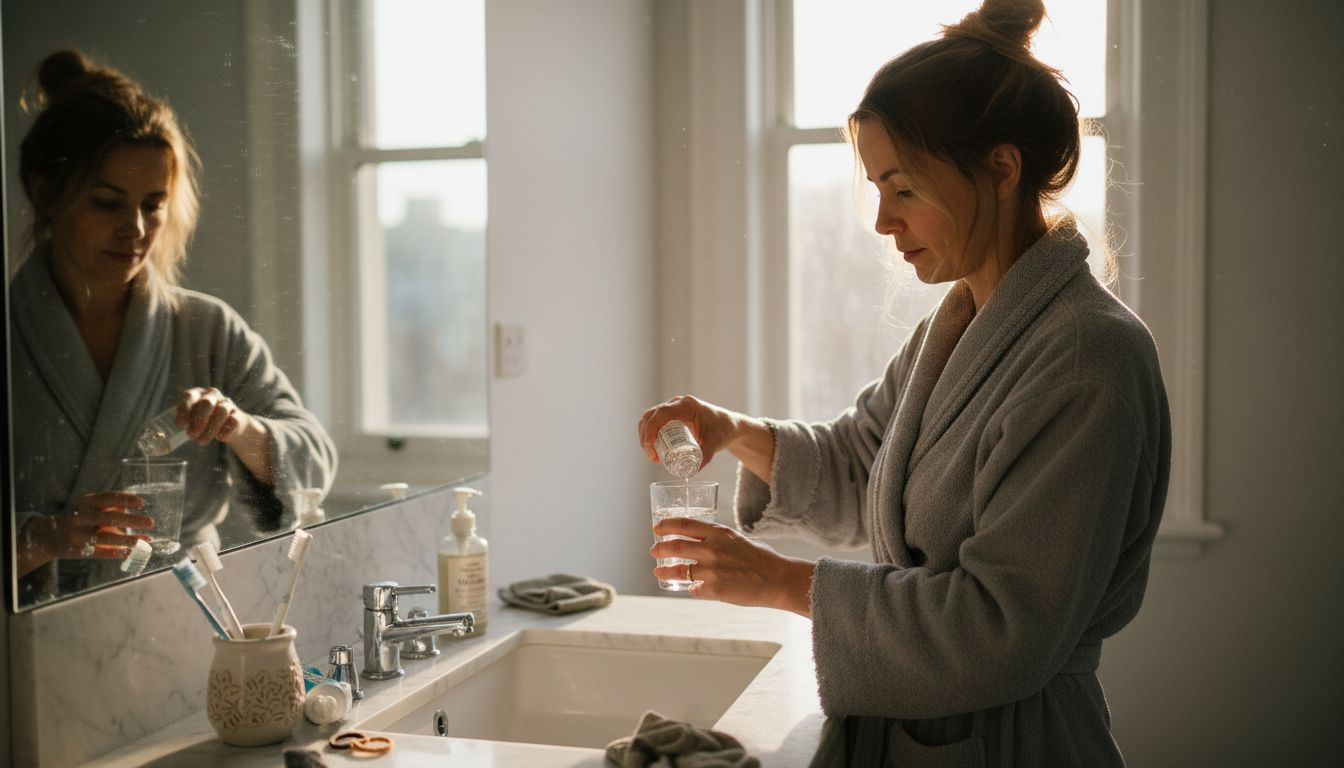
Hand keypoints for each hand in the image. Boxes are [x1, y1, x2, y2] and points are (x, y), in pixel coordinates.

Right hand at [24, 492, 153, 562]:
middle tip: (151, 522)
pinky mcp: (79, 551)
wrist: (47, 536)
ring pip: (108, 538)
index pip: (108, 498)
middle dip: (133, 521)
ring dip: (129, 540)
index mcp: (85, 503)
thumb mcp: (87, 506)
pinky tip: (131, 551)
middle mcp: (81, 518)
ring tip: (145, 540)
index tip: (141, 503)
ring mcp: (79, 535)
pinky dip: (117, 552)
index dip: (126, 500)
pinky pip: (101, 552)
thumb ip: (107, 505)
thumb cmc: (75, 518)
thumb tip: (128, 507)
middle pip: (111, 518)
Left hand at [175, 386, 246, 445]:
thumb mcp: (192, 417)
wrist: (231, 426)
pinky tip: (218, 438)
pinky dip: (223, 432)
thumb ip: (186, 420)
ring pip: (222, 411)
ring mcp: (227, 404)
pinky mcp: (238, 415)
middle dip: (198, 420)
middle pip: (207, 402)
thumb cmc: (206, 421)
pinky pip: (232, 422)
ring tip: (201, 441)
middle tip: (191, 435)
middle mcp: (213, 395)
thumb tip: (177, 427)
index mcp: (198, 393)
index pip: (190, 396)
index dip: (184, 409)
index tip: (180, 424)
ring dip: (210, 429)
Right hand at [638, 395, 741, 468]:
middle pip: (651, 416)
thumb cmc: (723, 430)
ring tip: (654, 457)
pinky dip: (650, 434)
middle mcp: (678, 403)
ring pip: (650, 419)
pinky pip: (655, 422)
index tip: (649, 444)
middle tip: (652, 456)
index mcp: (687, 405)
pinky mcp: (672, 416)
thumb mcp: (715, 443)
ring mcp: (673, 408)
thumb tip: (690, 472)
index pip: (662, 413)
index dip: (651, 427)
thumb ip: (706, 456)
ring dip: (646, 436)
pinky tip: (653, 449)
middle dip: (646, 436)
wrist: (729, 425)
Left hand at [650, 516, 814, 616]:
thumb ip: (718, 539)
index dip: (666, 526)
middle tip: (654, 550)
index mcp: (719, 533)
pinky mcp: (714, 590)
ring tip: (659, 571)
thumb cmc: (762, 558)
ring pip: (679, 570)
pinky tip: (692, 588)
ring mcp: (711, 570)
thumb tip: (701, 542)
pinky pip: (694, 589)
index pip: (684, 525)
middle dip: (660, 548)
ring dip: (666, 571)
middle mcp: (712, 549)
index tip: (657, 528)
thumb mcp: (738, 539)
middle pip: (675, 546)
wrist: (778, 580)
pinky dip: (692, 588)